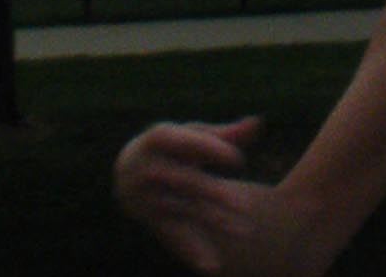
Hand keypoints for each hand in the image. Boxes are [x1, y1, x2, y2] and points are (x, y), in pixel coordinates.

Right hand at [113, 116, 275, 273]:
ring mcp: (147, 197)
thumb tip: (258, 122)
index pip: (181, 141)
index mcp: (157, 139)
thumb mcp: (191, 135)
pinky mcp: (152, 220)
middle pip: (184, 182)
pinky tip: (212, 265)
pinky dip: (191, 251)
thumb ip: (224, 134)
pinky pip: (173, 236)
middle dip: (215, 193)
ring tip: (243, 231)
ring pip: (184, 210)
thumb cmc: (171, 145)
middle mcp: (147, 169)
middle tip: (247, 205)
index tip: (238, 159)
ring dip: (213, 221)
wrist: (127, 170)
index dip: (209, 148)